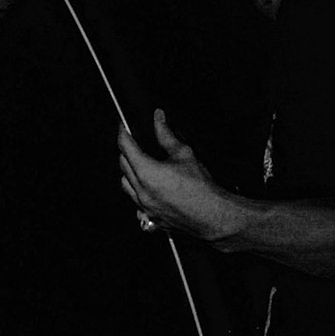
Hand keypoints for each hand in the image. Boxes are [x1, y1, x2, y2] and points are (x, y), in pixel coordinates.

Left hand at [119, 109, 246, 243]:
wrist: (211, 215)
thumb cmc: (200, 186)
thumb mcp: (184, 154)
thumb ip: (166, 135)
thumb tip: (158, 119)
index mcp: (146, 172)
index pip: (126, 147)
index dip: (123, 133)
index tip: (123, 126)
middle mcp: (139, 190)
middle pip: (123, 165)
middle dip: (127, 151)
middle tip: (135, 142)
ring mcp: (142, 206)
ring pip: (126, 184)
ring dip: (129, 172)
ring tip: (140, 164)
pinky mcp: (149, 216)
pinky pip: (134, 200)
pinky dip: (136, 190)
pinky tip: (147, 187)